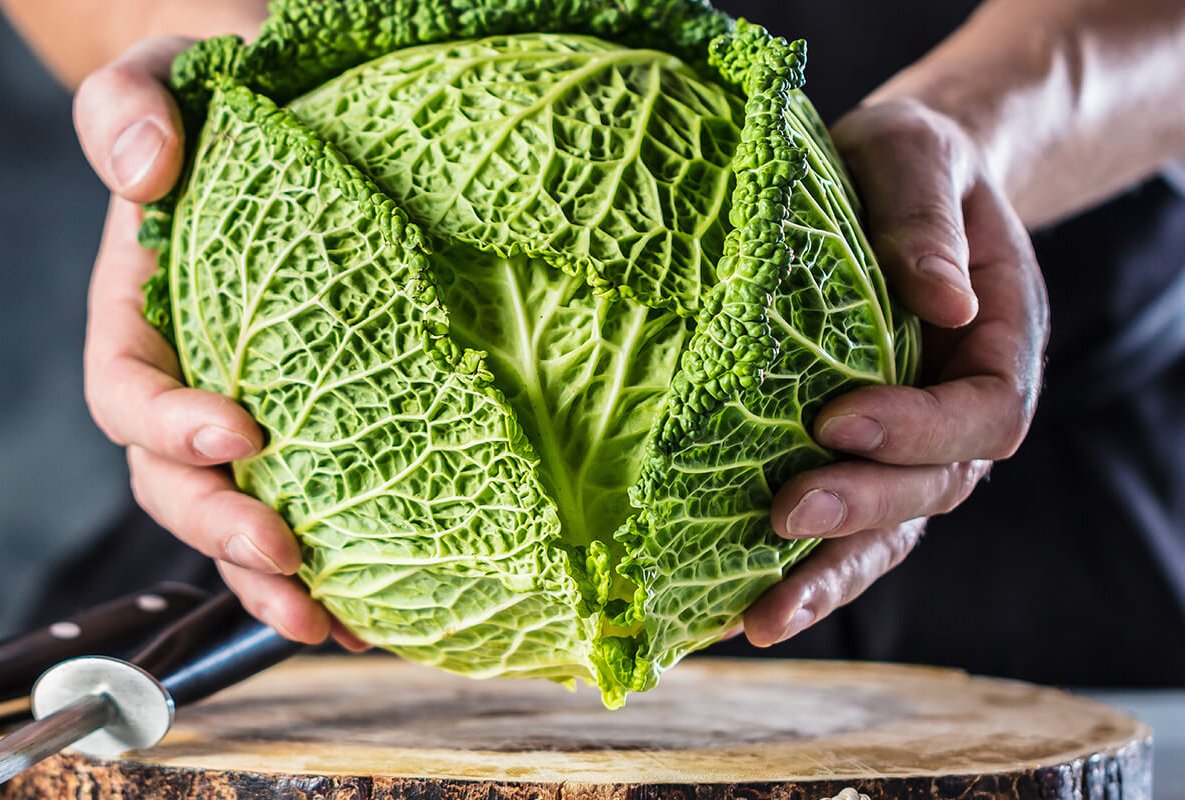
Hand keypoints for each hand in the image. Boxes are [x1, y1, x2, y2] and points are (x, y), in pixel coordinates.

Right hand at [75, 37, 366, 649]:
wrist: (292, 116)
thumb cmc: (227, 96)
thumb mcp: (172, 71)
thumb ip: (135, 106)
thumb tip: (144, 166)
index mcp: (144, 316)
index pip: (128, 389)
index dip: (167, 424)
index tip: (239, 431)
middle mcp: (190, 377)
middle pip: (177, 481)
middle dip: (222, 530)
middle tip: (288, 557)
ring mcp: (247, 410)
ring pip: (237, 515)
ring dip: (273, 579)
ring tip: (332, 624)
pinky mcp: (315, 422)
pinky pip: (309, 502)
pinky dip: (331, 563)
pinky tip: (371, 605)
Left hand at [745, 99, 1048, 645]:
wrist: (890, 183)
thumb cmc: (908, 164)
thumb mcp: (919, 157)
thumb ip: (929, 221)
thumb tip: (942, 299)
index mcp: (997, 345)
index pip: (980, 413)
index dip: (917, 428)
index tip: (837, 419)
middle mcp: (959, 410)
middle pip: (933, 488)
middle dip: (861, 507)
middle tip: (784, 516)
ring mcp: (909, 445)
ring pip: (889, 531)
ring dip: (829, 576)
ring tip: (762, 620)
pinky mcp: (856, 459)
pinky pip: (843, 527)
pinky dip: (800, 571)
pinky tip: (740, 608)